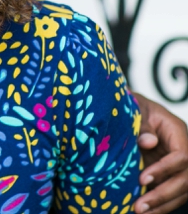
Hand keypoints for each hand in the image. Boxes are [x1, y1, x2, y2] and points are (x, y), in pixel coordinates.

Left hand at [135, 92, 187, 213]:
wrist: (127, 109)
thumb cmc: (130, 107)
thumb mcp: (134, 110)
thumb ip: (141, 126)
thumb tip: (148, 142)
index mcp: (176, 130)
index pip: (181, 156)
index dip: (164, 170)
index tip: (141, 179)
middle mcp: (183, 148)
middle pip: (185, 178)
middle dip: (163, 194)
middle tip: (140, 206)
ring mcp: (180, 164)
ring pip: (182, 190)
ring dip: (162, 204)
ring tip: (141, 212)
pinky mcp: (171, 174)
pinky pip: (174, 193)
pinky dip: (161, 204)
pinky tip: (147, 212)